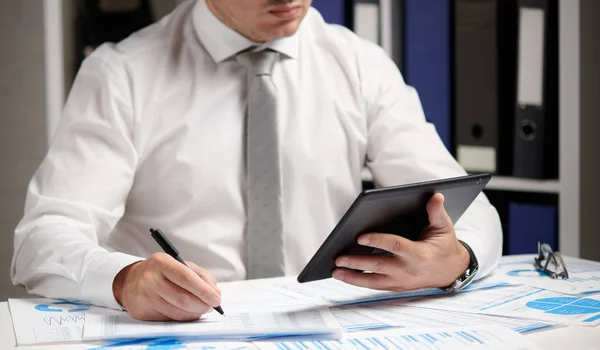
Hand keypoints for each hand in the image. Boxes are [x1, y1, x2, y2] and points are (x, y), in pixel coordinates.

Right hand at [112, 253, 221, 320]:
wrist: (131, 281)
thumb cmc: (161, 272)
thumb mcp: (181, 265)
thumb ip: (201, 276)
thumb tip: (215, 293)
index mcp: (161, 262)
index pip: (186, 278)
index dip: (204, 290)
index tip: (217, 298)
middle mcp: (150, 279)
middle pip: (183, 298)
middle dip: (202, 305)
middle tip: (212, 306)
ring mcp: (145, 297)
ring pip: (177, 312)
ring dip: (195, 313)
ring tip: (201, 308)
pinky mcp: (142, 312)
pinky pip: (170, 319)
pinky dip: (184, 317)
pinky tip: (187, 311)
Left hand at [332, 193, 470, 291]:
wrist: (451, 271)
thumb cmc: (444, 245)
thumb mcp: (444, 227)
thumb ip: (436, 211)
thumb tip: (435, 195)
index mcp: (420, 253)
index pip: (395, 246)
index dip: (377, 241)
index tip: (360, 237)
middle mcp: (408, 270)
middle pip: (378, 266)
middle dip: (357, 263)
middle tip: (338, 258)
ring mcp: (402, 281)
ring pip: (373, 282)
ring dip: (353, 277)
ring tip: (335, 271)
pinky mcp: (397, 286)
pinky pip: (375, 286)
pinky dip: (359, 282)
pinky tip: (344, 276)